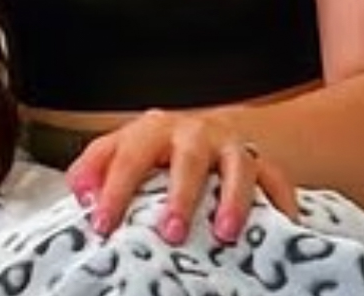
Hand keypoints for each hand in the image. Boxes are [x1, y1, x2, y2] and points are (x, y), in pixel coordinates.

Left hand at [65, 109, 298, 244]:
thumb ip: (95, 169)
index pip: (127, 156)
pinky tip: (283, 226)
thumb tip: (80, 195)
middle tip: (169, 232)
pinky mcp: (263, 161)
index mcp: (152, 130)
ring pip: (236, 167)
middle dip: (179, 196)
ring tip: (224, 234)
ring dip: (232, 201)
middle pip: (186, 159)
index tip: (103, 223)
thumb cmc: (160, 150)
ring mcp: (230, 145)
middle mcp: (193, 133)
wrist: (211, 130)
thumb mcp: (123, 150)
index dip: (113, 189)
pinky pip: (277, 180)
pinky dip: (282, 203)